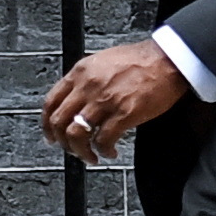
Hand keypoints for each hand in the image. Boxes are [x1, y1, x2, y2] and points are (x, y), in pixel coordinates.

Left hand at [40, 35, 190, 165]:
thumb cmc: (140, 59)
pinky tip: (110, 151)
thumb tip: (76, 101)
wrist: (167, 59)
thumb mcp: (102, 61)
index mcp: (80, 72)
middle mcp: (88, 86)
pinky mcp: (124, 113)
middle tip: (71, 150)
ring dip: (81, 152)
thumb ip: (85, 80)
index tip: (51, 136)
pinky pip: (103, 140)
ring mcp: (105, 100)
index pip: (50, 102)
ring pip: (77, 134)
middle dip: (63, 143)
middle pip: (59, 122)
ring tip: (90, 156)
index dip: (47, 125)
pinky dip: (103, 151)